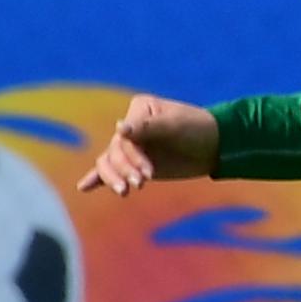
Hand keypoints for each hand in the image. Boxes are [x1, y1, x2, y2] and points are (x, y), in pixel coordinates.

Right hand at [78, 95, 220, 195]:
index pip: (124, 137)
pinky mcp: (134, 164)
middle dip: (125, 170)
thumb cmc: (198, 129)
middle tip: (141, 184)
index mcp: (138, 109)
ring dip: (112, 178)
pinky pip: (112, 170)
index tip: (149, 174)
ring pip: (109, 163)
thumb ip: (148, 127)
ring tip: (124, 192)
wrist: (216, 146)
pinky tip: (84, 187)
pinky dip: (98, 178)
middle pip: (115, 152)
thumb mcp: (176, 126)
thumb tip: (119, 128)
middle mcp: (129, 127)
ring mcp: (131, 146)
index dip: (133, 157)